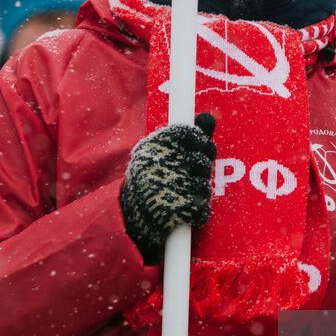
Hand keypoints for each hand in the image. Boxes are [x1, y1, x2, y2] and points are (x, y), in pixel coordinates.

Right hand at [119, 113, 215, 261]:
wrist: (126, 218)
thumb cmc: (150, 179)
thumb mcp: (160, 153)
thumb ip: (188, 134)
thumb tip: (209, 116)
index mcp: (152, 147)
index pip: (190, 135)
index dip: (203, 144)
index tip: (204, 151)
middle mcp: (156, 164)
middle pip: (201, 162)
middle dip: (202, 171)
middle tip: (192, 176)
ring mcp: (163, 188)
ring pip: (203, 187)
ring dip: (200, 193)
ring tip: (186, 195)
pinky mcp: (170, 212)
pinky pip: (202, 209)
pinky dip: (199, 213)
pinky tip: (189, 212)